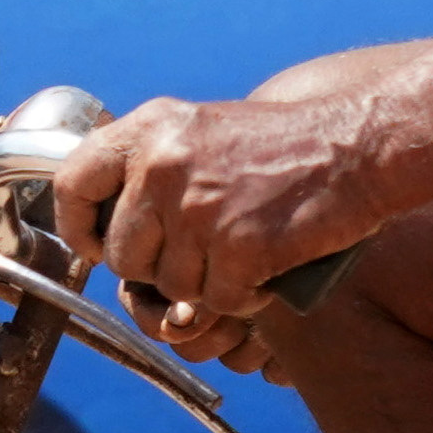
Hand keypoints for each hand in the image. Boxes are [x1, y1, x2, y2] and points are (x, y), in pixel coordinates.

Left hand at [51, 47, 419, 365]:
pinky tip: (267, 266)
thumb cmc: (284, 146)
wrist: (360, 147)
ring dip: (207, 284)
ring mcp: (200, 208)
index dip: (79, 228)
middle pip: (123, 256)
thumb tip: (105, 227)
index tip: (99, 246)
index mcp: (150, 130)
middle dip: (158, 268)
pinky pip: (219, 302)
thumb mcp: (202, 130)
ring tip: (243, 249)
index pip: (73, 184)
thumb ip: (152, 166)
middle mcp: (164, 165)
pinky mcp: (239, 246)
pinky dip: (245, 297)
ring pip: (171, 287)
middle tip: (202, 251)